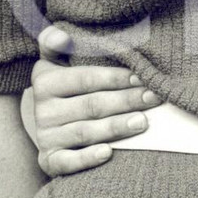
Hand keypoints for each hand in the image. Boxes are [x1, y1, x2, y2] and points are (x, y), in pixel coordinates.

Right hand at [32, 26, 160, 176]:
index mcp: (45, 81)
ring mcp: (46, 137)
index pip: (85, 78)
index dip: (114, 77)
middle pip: (91, 105)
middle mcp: (42, 110)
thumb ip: (57, 44)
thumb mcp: (57, 62)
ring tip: (143, 122)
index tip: (142, 75)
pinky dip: (87, 158)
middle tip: (154, 97)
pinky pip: (67, 162)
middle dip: (126, 100)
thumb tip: (61, 34)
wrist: (50, 126)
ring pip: (85, 132)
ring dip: (116, 127)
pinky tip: (109, 153)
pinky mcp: (49, 160)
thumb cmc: (68, 88)